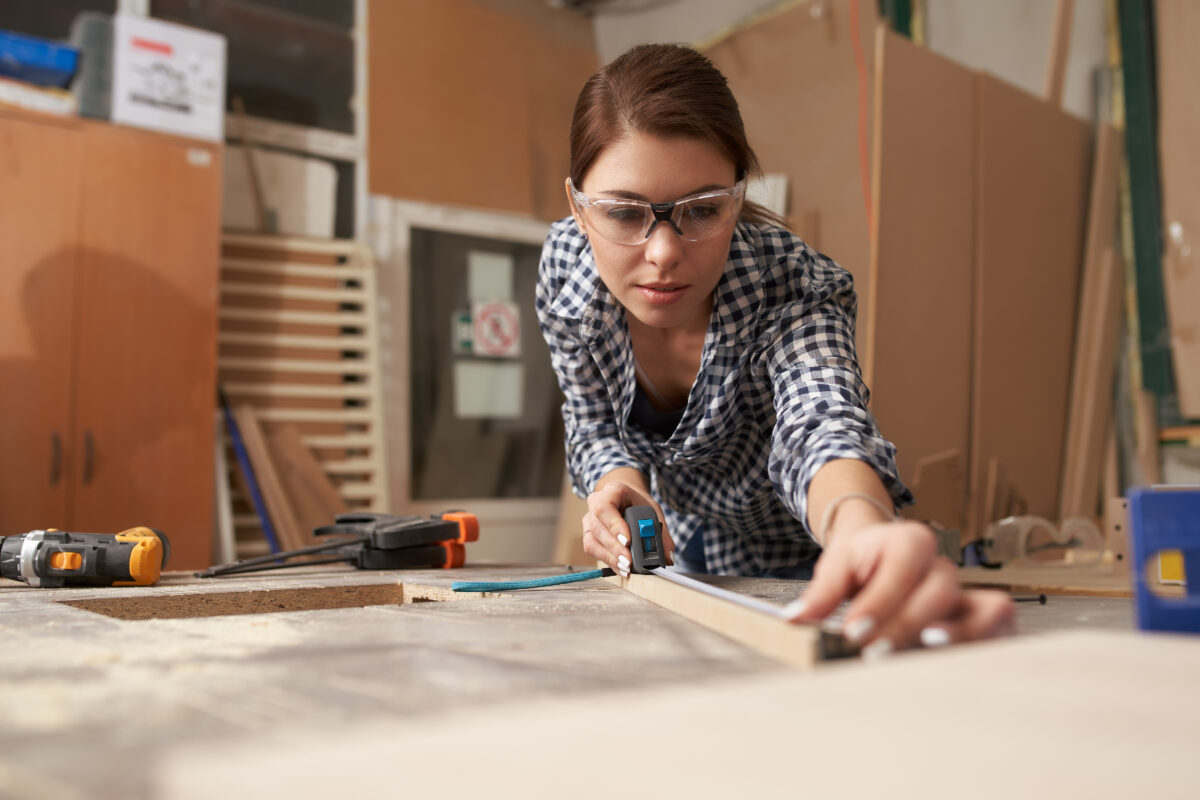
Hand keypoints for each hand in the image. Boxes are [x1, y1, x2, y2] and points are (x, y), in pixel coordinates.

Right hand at [582, 481, 673, 576]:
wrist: (627, 500)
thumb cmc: (639, 504)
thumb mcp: (653, 511)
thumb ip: (661, 533)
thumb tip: (668, 558)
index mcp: (611, 491)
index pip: (605, 508)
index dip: (615, 526)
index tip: (628, 541)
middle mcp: (595, 503)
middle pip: (598, 528)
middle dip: (614, 548)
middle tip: (629, 561)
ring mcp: (589, 520)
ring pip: (592, 541)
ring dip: (610, 557)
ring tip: (626, 567)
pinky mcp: (588, 534)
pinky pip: (593, 550)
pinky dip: (608, 561)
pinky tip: (621, 568)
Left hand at [786, 521, 1013, 655]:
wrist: (881, 552)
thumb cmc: (861, 560)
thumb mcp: (836, 565)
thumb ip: (821, 593)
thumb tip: (796, 619)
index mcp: (910, 540)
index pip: (902, 569)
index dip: (881, 602)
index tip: (854, 631)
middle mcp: (943, 565)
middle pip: (941, 591)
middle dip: (908, 625)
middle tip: (875, 654)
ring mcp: (965, 592)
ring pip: (985, 610)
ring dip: (961, 638)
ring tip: (926, 657)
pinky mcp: (977, 617)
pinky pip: (997, 628)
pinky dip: (983, 646)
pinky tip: (951, 666)